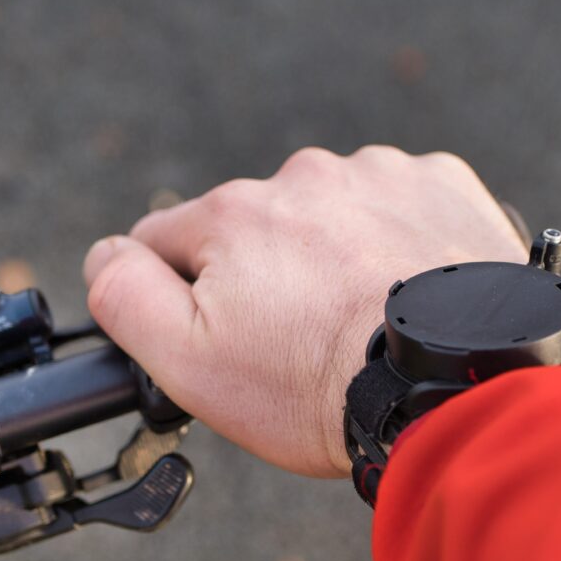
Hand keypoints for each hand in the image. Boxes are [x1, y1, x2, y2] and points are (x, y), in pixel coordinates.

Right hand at [84, 146, 526, 477]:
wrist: (455, 386)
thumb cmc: (318, 387)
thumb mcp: (190, 364)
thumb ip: (126, 297)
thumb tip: (105, 253)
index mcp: (232, 214)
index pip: (168, 241)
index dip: (186, 296)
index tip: (230, 337)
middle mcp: (302, 176)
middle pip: (255, 226)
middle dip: (266, 276)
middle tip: (305, 341)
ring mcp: (378, 173)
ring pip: (328, 214)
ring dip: (333, 255)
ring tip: (363, 319)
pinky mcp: (440, 184)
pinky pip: (397, 204)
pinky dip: (396, 240)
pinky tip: (408, 289)